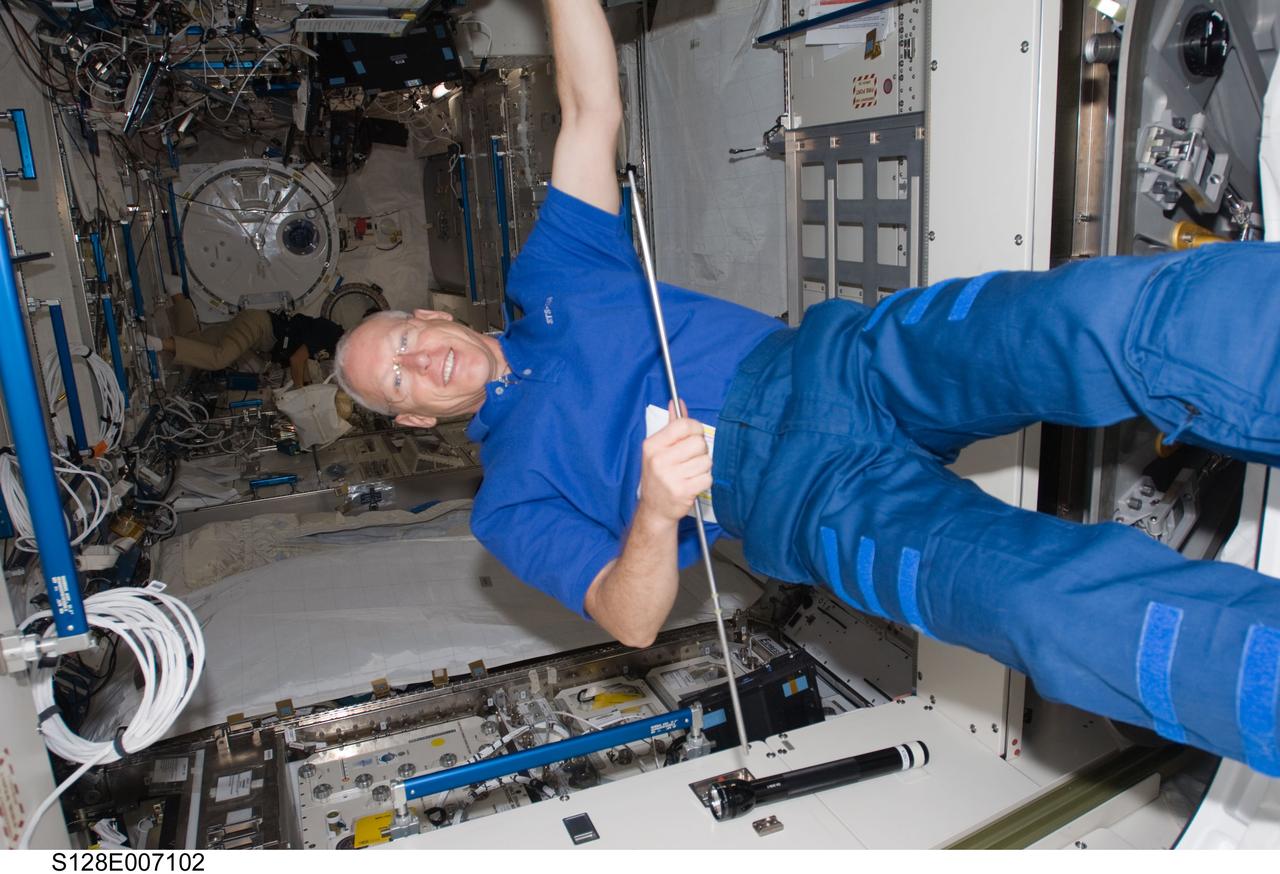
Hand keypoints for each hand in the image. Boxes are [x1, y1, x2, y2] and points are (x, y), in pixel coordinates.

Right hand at [638, 401, 710, 522]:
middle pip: (699, 443)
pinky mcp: (682, 491)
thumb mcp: (659, 449)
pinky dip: (704, 481)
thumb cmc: (659, 475)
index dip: (695, 429)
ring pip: (706, 461)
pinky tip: (692, 483)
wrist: (655, 509)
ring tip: (690, 473)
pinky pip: (707, 477)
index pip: (684, 425)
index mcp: (652, 445)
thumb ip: (671, 425)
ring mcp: (670, 477)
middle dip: (700, 451)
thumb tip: (677, 403)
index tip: (694, 436)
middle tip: (691, 459)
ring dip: (702, 467)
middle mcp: (659, 460)